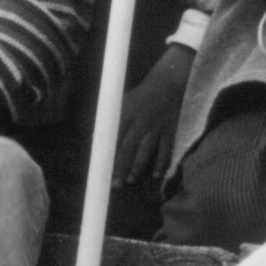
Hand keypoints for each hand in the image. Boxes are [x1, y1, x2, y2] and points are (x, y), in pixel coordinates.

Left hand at [115, 43, 194, 185]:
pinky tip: (156, 174)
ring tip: (130, 180)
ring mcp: (157, 126)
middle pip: (130, 146)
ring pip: (147, 149)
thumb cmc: (140, 95)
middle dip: (121, 165)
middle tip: (114, 183)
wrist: (168, 82)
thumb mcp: (122, 101)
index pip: (114, 136)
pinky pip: (166, 148)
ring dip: (138, 166)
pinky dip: (162, 161)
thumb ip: (110, 119)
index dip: (108, 152)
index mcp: (127, 112)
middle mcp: (142, 120)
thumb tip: (95, 140)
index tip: (101, 167)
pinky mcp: (171, 129)